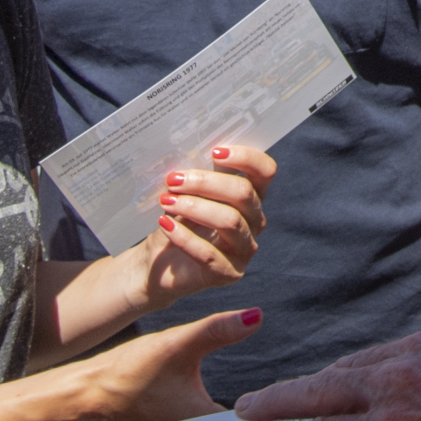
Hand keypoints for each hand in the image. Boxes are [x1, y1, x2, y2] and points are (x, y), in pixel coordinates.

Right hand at [62, 308, 262, 420]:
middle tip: (266, 394)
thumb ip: (219, 330)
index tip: (277, 395)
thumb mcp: (179, 343)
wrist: (87, 390)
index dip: (266, 409)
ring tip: (245, 398)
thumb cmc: (128, 372)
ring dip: (230, 415)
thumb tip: (256, 317)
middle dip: (251, 412)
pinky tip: (210, 397)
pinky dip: (208, 415)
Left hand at [128, 146, 273, 311]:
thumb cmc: (174, 221)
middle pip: (244, 194)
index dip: (246, 158)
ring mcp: (245, 249)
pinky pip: (210, 254)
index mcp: (250, 196)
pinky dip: (185, 237)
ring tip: (166, 202)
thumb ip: (192, 174)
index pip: (265, 171)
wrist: (155, 264)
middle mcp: (254, 221)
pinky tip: (166, 225)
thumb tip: (187, 147)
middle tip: (174, 179)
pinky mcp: (229, 273)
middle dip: (206, 182)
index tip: (214, 152)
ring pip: (230, 221)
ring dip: (194, 207)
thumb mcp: (183, 194)